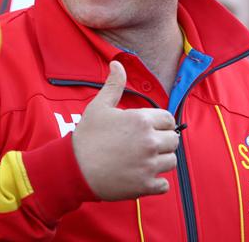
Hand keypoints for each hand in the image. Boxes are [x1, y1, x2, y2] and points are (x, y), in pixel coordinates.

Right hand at [72, 61, 178, 200]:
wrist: (74, 168)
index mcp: (141, 120)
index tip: (147, 128)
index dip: (159, 123)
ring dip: (161, 160)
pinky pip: (165, 184)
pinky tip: (142, 175)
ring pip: (171, 161)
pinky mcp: (146, 185)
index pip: (168, 119)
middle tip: (144, 144)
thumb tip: (117, 63)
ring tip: (143, 159)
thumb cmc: (87, 136)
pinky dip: (157, 182)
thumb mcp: (99, 106)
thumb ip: (114, 85)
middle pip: (173, 140)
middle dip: (162, 141)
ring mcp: (149, 165)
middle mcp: (149, 142)